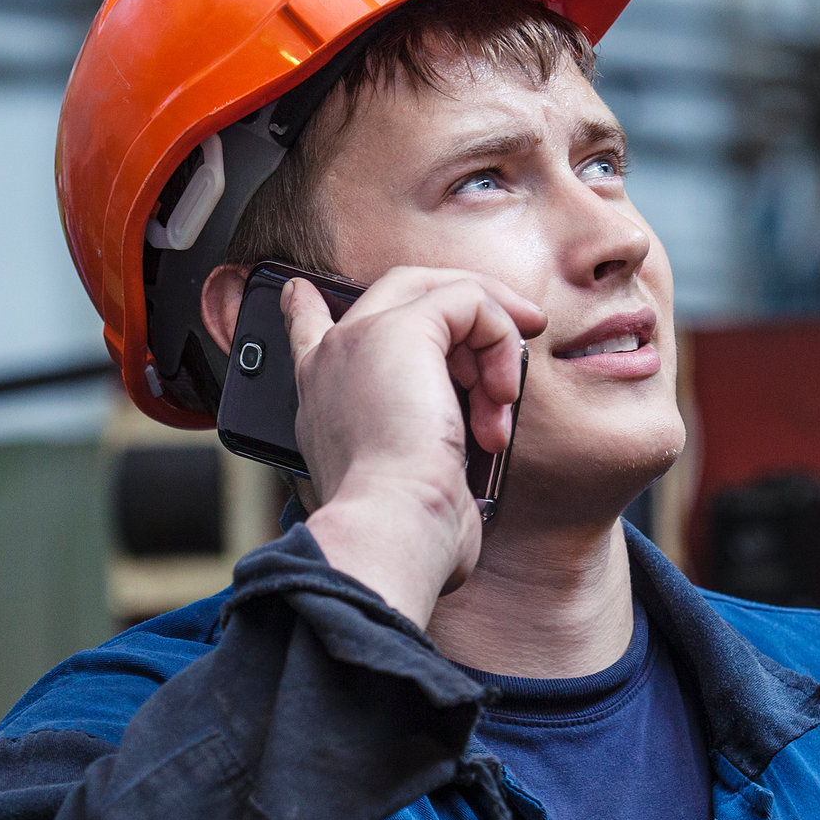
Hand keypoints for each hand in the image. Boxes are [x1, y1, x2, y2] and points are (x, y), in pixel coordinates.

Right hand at [282, 267, 543, 626]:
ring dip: (493, 343)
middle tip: (516, 329)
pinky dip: (501, 340)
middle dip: (464, 309)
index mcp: (319, 398)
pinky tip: (502, 393)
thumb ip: (414, 450)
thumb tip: (466, 458)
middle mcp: (331, 360)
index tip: (303, 293)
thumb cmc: (400, 526)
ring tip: (502, 403)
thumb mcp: (399, 484)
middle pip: (398, 292)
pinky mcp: (403, 328)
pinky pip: (468, 300)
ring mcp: (361, 337)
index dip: (307, 307)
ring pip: (441, 292)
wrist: (390, 528)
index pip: (304, 329)